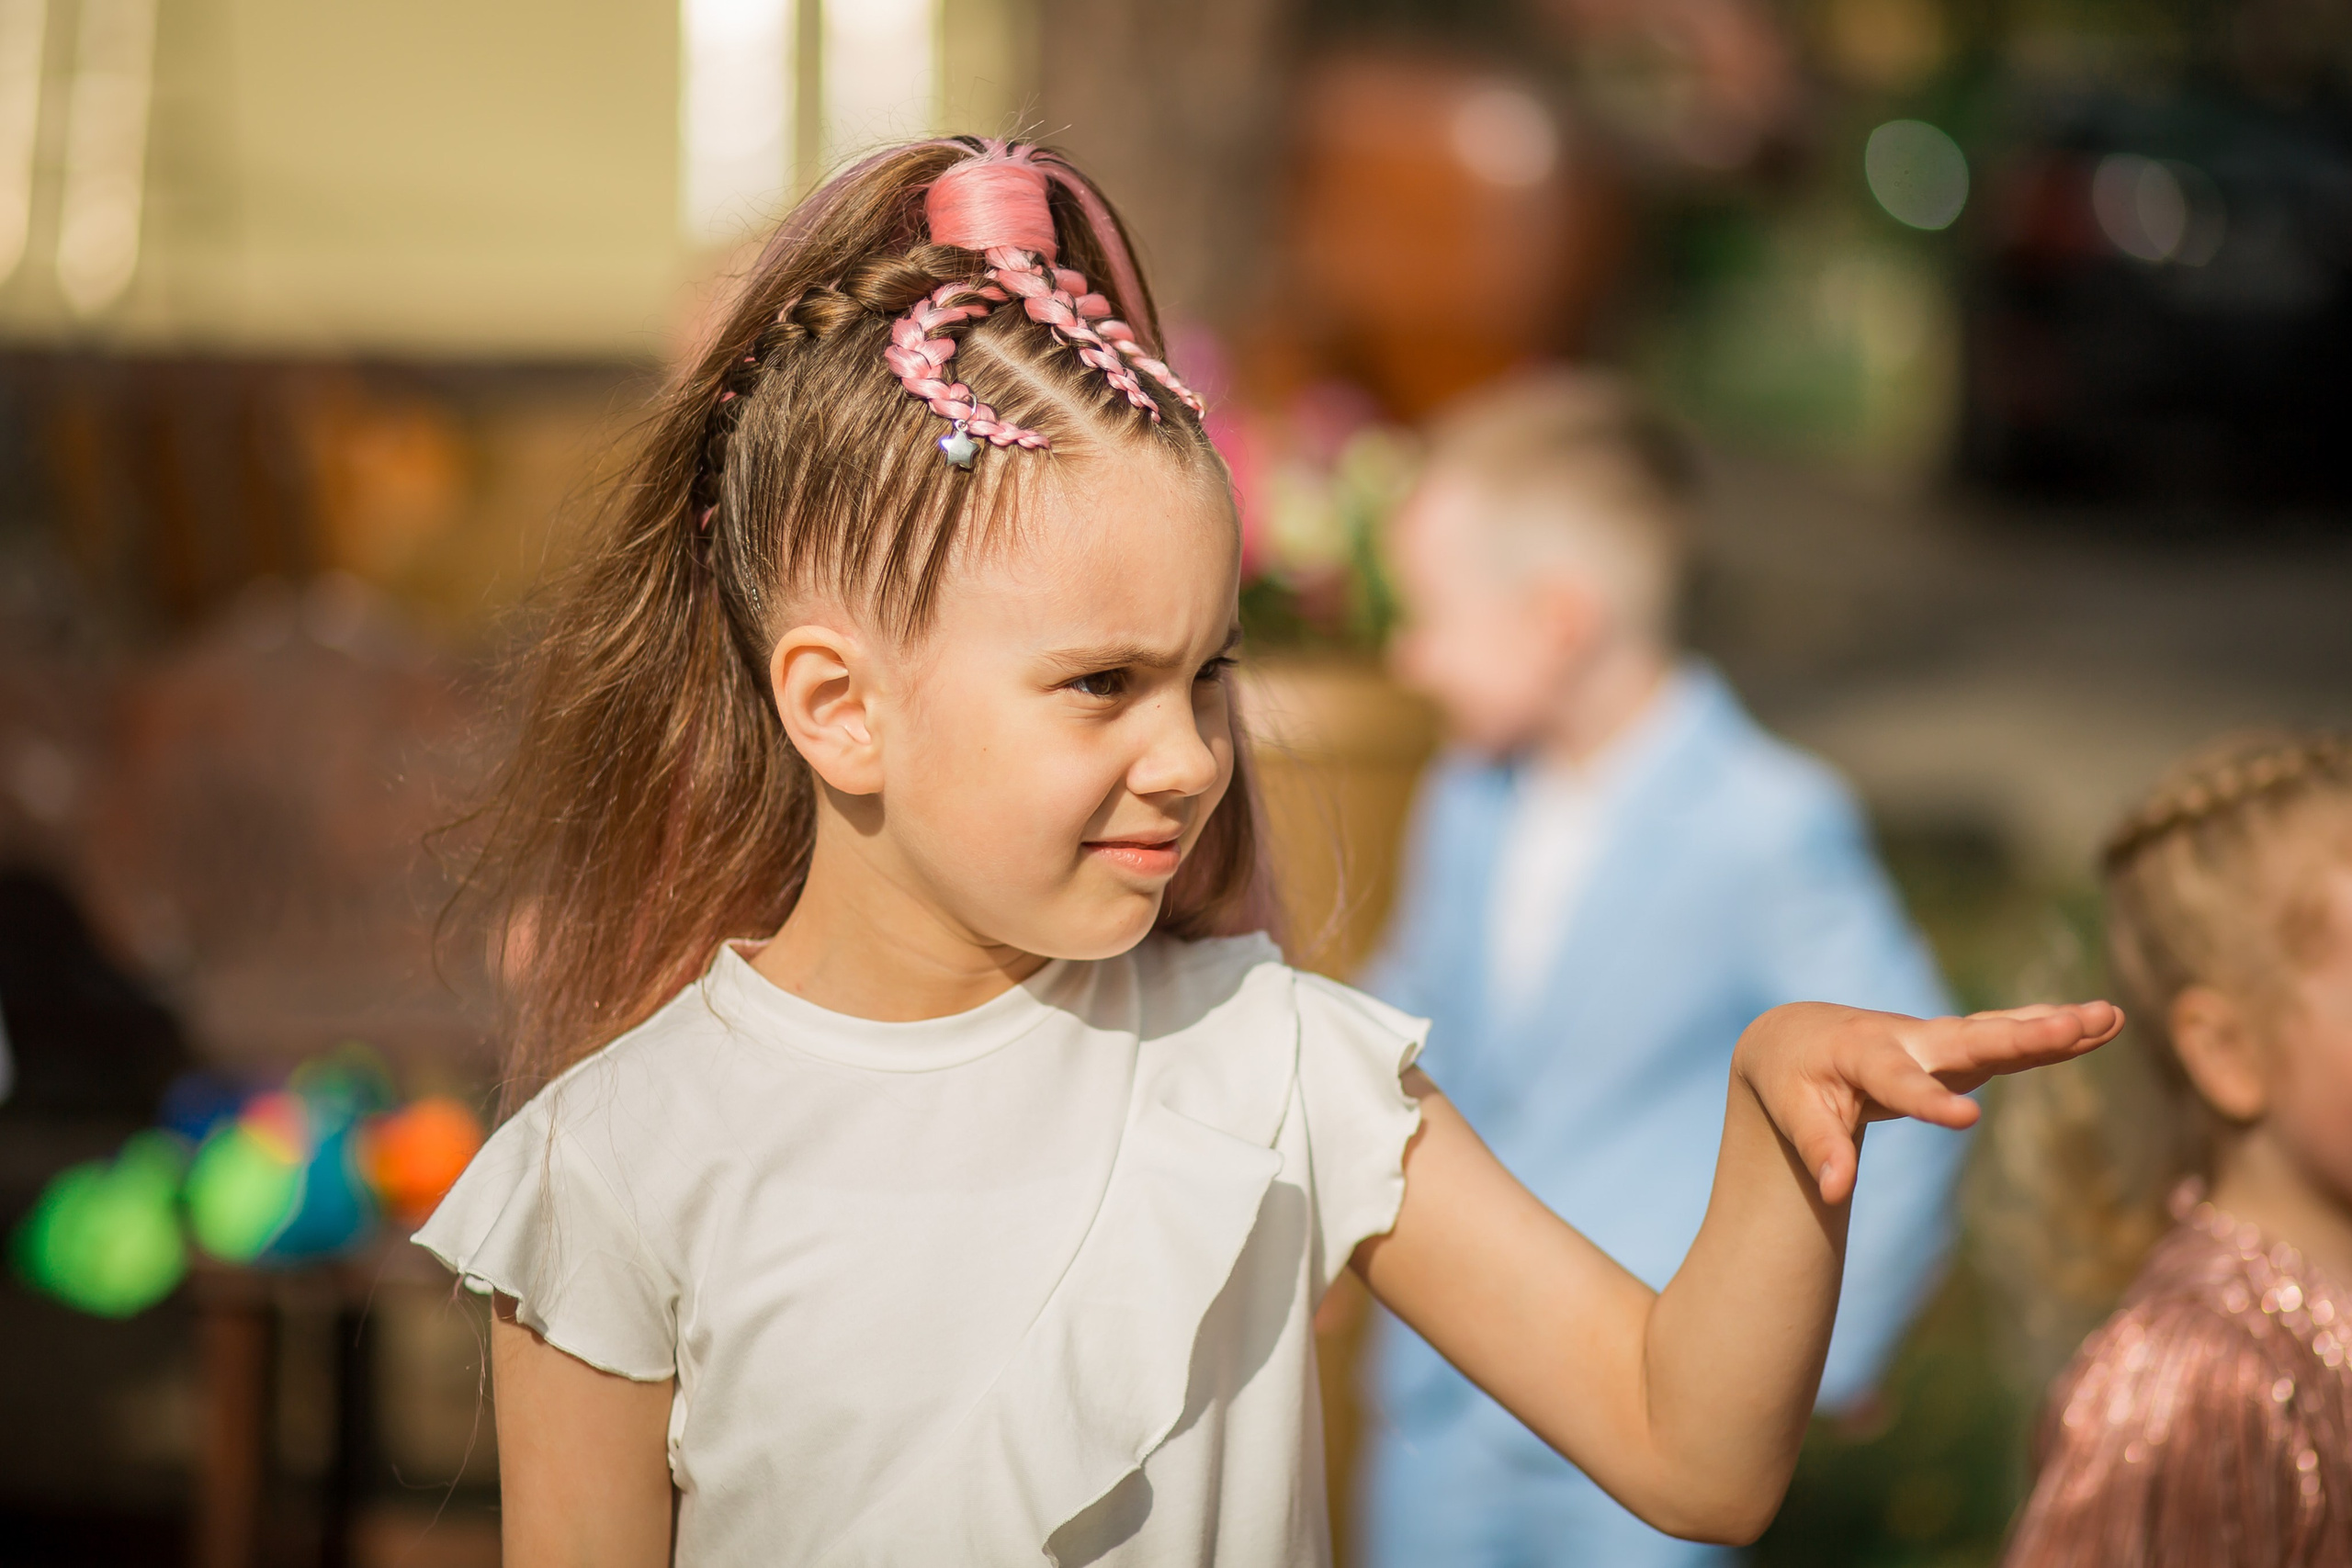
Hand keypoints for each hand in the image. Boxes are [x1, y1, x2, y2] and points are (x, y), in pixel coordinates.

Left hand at [1733, 1000, 2122, 1205]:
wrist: (1801, 1036)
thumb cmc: (1796, 1081)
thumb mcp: (1795, 1115)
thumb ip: (1820, 1150)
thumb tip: (1835, 1193)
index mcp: (1861, 1054)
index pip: (1899, 1082)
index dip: (1929, 1101)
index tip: (1967, 1121)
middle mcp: (1908, 1039)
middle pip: (1968, 1039)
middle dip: (2021, 1037)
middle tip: (2072, 1028)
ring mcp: (1938, 1041)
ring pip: (1999, 1032)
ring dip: (2054, 1026)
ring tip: (2109, 1017)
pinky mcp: (1959, 1048)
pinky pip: (2010, 1039)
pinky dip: (2051, 1032)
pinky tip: (2101, 1024)